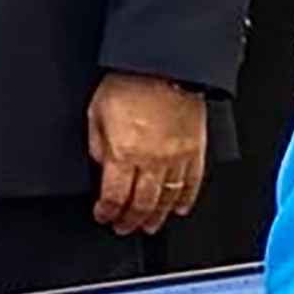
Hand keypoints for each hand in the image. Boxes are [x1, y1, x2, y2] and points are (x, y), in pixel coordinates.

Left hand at [88, 72, 208, 234]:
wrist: (165, 66)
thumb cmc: (129, 83)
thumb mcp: (96, 113)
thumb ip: (97, 145)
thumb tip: (100, 166)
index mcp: (124, 153)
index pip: (115, 196)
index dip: (108, 211)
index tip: (103, 215)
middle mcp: (153, 161)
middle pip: (142, 203)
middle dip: (131, 220)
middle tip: (124, 228)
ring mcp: (178, 158)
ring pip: (169, 199)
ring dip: (158, 216)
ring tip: (149, 226)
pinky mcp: (197, 151)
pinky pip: (193, 184)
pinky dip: (186, 200)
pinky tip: (180, 208)